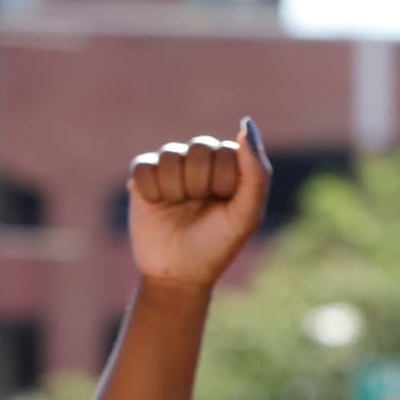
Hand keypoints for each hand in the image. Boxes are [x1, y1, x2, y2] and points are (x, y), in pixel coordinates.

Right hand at [127, 119, 271, 291]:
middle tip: (198, 208)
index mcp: (229, 164)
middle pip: (198, 148)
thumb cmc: (217, 245)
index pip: (226, 152)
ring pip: (170, 155)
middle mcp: (200, 160)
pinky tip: (158, 205)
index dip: (221, 184)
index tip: (222, 207)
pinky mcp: (143, 176)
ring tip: (178, 208)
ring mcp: (171, 166)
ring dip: (175, 190)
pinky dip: (152, 191)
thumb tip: (245, 124)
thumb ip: (256, 172)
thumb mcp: (246, 215)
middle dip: (198, 185)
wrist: (178, 275)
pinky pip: (144, 166)